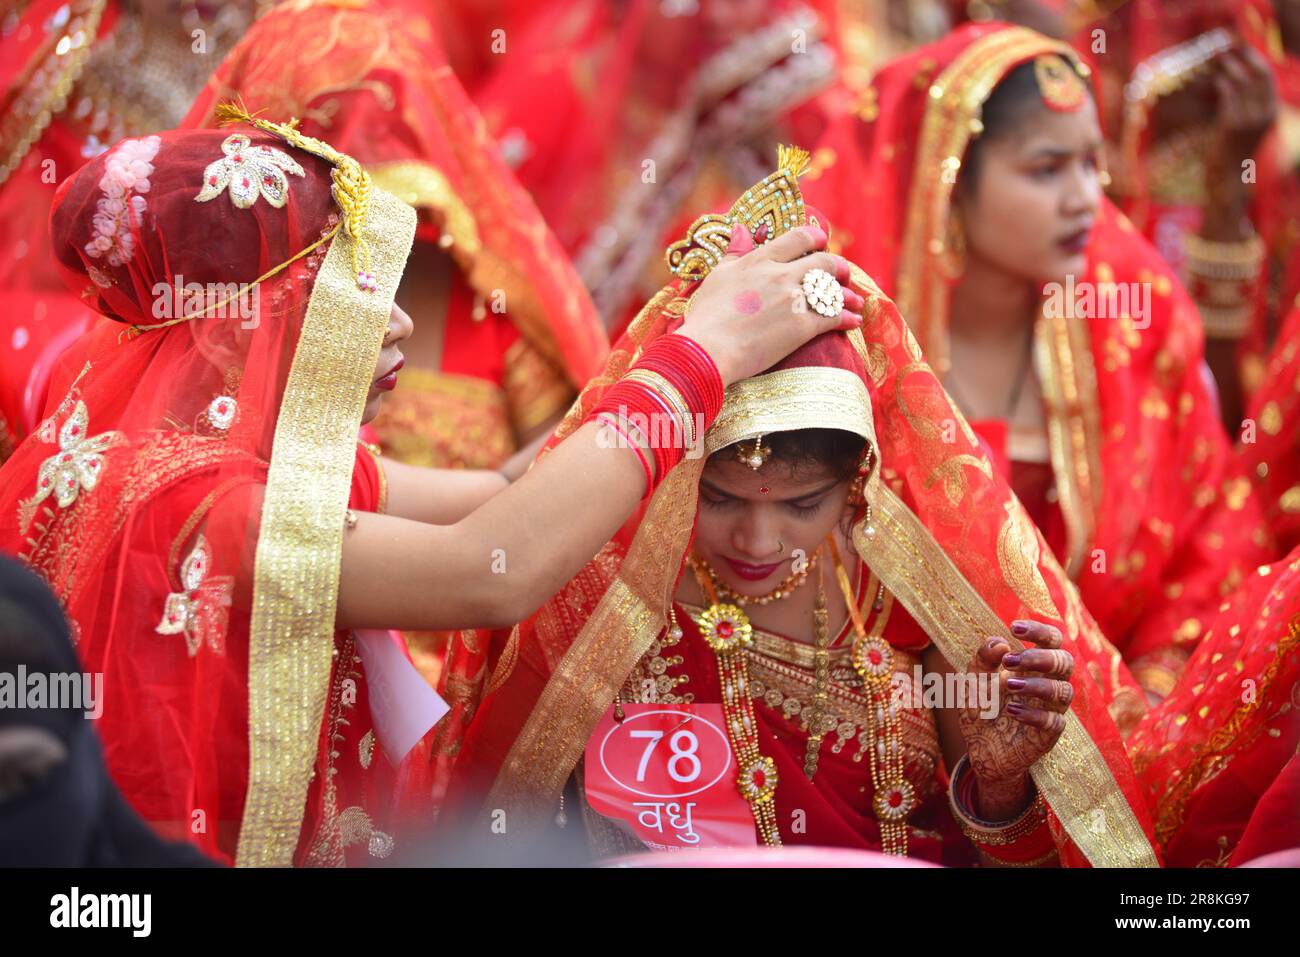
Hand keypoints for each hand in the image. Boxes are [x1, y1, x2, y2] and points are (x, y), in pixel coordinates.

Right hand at [678, 223, 864, 385]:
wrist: (708, 349)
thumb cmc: (706, 315)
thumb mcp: (718, 276)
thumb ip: (734, 252)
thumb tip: (742, 229)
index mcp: (761, 260)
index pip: (797, 238)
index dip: (815, 237)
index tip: (822, 241)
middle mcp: (782, 275)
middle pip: (823, 262)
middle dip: (838, 267)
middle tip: (844, 273)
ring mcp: (794, 300)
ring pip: (832, 290)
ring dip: (847, 294)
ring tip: (856, 300)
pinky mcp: (802, 327)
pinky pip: (834, 317)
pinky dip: (847, 318)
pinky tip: (854, 321)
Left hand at [958, 620, 1073, 819]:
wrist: (980, 747)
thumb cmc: (982, 707)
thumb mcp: (973, 679)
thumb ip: (982, 658)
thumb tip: (1001, 642)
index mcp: (1033, 666)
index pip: (1052, 641)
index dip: (1039, 631)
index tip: (1014, 628)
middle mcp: (1047, 685)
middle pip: (1064, 662)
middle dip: (1039, 658)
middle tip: (1008, 661)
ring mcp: (1050, 710)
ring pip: (1064, 691)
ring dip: (1036, 685)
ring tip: (1008, 685)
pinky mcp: (1048, 735)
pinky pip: (1054, 722)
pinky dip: (1033, 714)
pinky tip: (1011, 710)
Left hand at [1211, 41, 1276, 170]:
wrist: (1228, 176)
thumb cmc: (1233, 150)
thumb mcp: (1247, 126)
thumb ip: (1248, 106)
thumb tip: (1237, 81)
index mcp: (1271, 112)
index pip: (1268, 78)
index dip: (1256, 59)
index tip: (1243, 48)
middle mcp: (1265, 113)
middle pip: (1259, 75)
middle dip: (1245, 58)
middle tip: (1229, 48)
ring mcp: (1250, 118)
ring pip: (1243, 83)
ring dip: (1231, 68)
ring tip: (1219, 60)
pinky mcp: (1234, 124)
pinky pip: (1229, 97)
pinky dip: (1222, 84)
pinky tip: (1216, 79)